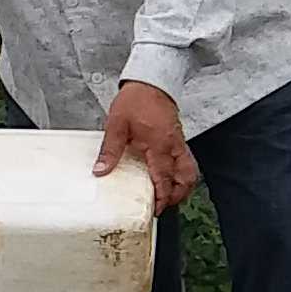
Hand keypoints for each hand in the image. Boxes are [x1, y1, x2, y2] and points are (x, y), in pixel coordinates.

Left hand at [97, 78, 196, 210]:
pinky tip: (167, 175)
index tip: (156, 209)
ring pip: (189, 170)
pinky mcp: (177, 138)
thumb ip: (110, 150)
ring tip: (168, 194)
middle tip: (164, 205)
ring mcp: (178, 142)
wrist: (151, 81)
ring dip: (182, 185)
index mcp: (159, 145)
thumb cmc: (136, 100)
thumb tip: (101, 171)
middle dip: (178, 195)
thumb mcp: (117, 125)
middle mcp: (173, 146)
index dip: (162, 197)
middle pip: (187, 178)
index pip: (164, 178)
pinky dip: (179, 172)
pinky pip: (185, 160)